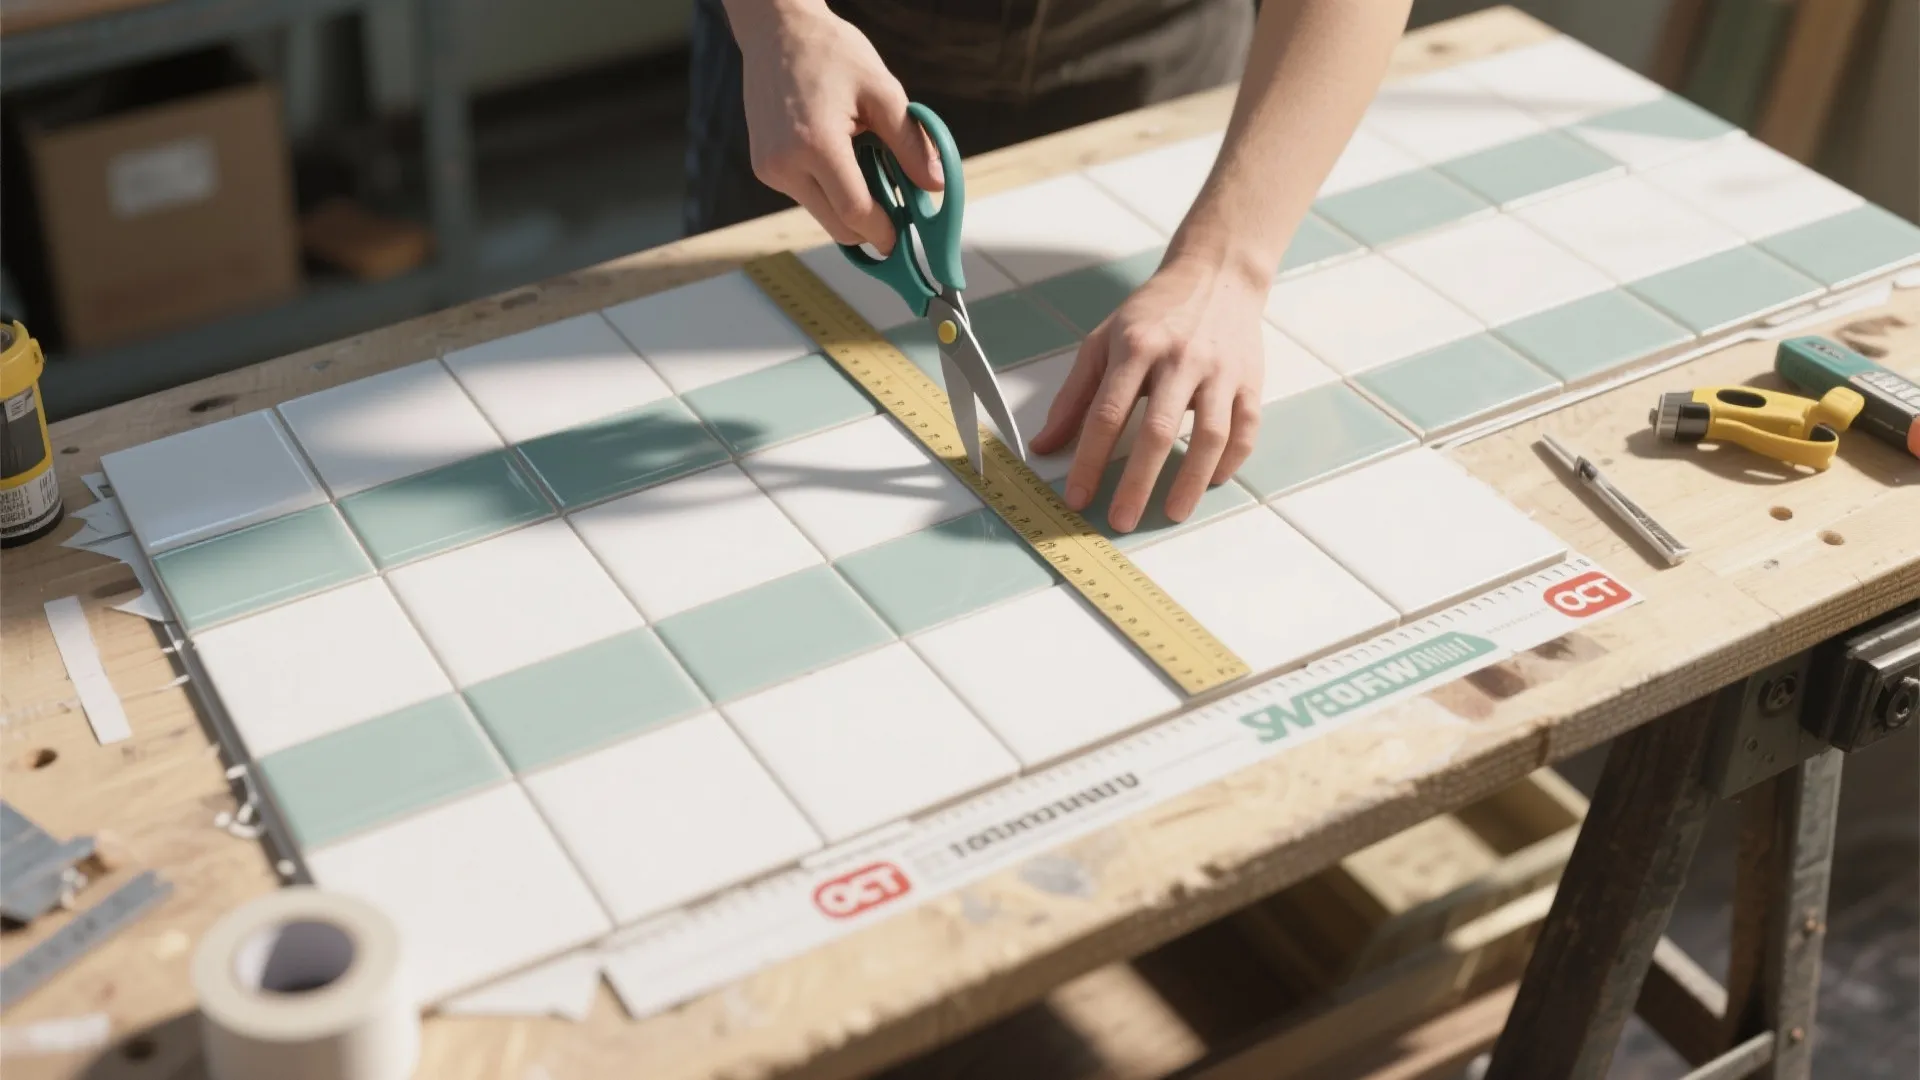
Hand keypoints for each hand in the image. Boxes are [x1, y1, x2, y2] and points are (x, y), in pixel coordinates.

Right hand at [729, 0, 941, 253]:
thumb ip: (910, 143)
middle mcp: (784, 163)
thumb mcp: (883, 92)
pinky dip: (828, 190)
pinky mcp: (763, 167)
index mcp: (815, 143)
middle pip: (836, 225)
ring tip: (865, 165)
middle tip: (895, 209)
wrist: (778, 31)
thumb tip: (933, 185)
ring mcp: (769, 168)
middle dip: (868, 226)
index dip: (882, 231)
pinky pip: (804, 196)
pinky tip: (840, 157)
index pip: (854, 211)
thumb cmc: (831, 53)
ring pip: (820, 214)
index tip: (901, 238)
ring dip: (847, 206)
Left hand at [1029, 255, 1267, 531]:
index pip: (1107, 414)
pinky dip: (1230, 461)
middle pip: (1159, 431)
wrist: (1216, 273)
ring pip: (1210, 435)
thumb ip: (1073, 396)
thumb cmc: (1153, 313)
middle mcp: (1180, 359)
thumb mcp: (1102, 342)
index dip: (1090, 460)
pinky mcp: (1250, 379)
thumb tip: (1043, 446)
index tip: (1078, 497)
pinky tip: (1212, 482)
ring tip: (1172, 512)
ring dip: (1190, 481)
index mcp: (1135, 348)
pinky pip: (1245, 429)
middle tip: (1121, 520)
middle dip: (1138, 482)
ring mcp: (1220, 370)